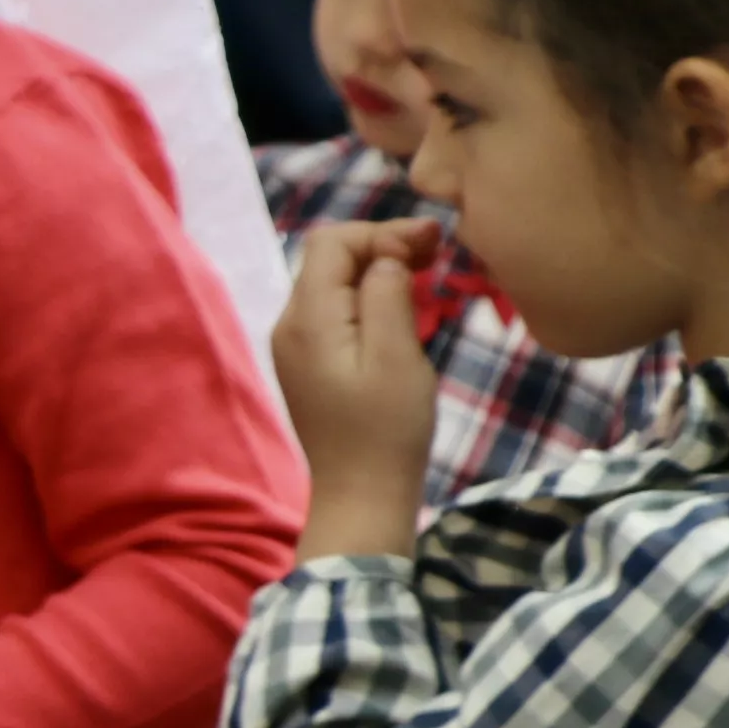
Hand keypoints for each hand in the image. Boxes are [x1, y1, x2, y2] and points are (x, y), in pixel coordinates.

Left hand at [272, 219, 439, 559]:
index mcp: (307, 319)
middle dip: (382, 245)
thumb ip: (386, 296)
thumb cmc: (386, 430)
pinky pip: (336, 311)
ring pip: (333, 283)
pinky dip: (370, 296)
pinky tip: (405, 306)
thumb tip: (385, 258)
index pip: (331, 243)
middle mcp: (289, 325)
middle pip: (329, 258)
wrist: (361, 494)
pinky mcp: (310, 363)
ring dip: (378, 269)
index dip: (382, 232)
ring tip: (429, 273)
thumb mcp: (396, 356)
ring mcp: (295, 346)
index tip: (434, 243)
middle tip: (438, 253)